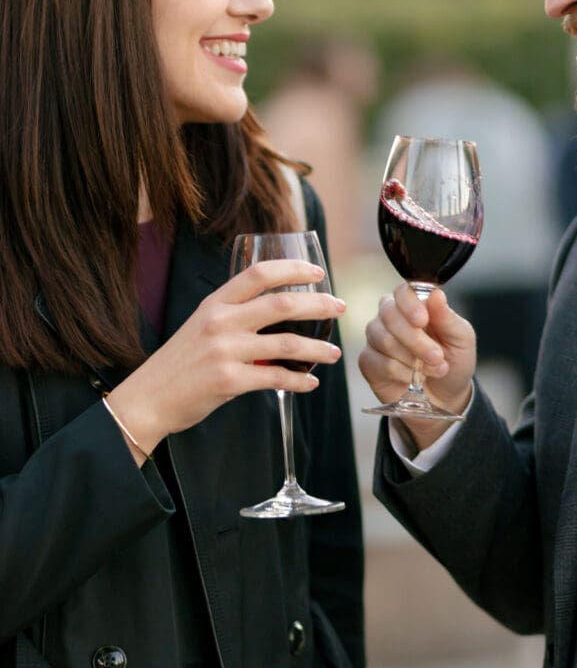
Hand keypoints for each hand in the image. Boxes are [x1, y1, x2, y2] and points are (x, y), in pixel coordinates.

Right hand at [105, 260, 345, 458]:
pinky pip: (275, 377)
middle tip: (339, 308)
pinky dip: (299, 380)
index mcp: (215, 303)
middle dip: (318, 303)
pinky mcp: (228, 381)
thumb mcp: (201, 325)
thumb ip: (234, 315)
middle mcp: (221, 321)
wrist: (147, 399)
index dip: (292, 268)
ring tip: (333, 353)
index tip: (317, 272)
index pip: (259, 274)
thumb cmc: (180, 363)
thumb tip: (278, 312)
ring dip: (317, 348)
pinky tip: (310, 383)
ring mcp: (224, 351)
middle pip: (282, 303)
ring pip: (286, 342)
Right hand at [359, 284, 475, 448]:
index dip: (410, 305)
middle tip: (437, 357)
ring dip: (412, 359)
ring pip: (384, 339)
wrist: (446, 397)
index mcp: (414, 304)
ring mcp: (376, 338)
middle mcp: (390, 316)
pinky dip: (401, 373)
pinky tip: (413, 378)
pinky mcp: (368, 361)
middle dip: (415, 339)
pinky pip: (378, 362)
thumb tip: (436, 294)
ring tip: (433, 369)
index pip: (403, 292)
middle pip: (390, 315)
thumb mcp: (461, 339)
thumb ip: (448, 317)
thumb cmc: (454, 361)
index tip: (423, 320)